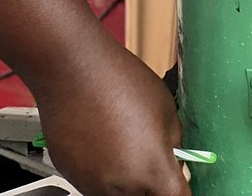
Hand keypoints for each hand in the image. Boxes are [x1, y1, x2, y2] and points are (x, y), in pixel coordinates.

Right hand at [36, 37, 188, 195]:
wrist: (73, 69)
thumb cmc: (119, 80)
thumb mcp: (166, 106)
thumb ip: (174, 142)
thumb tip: (175, 160)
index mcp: (153, 171)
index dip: (180, 191)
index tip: (179, 182)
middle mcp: (122, 187)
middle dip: (152, 185)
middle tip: (149, 156)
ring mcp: (92, 185)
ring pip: (118, 194)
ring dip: (125, 179)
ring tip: (120, 141)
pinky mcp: (71, 177)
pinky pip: (94, 183)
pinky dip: (101, 170)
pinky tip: (100, 140)